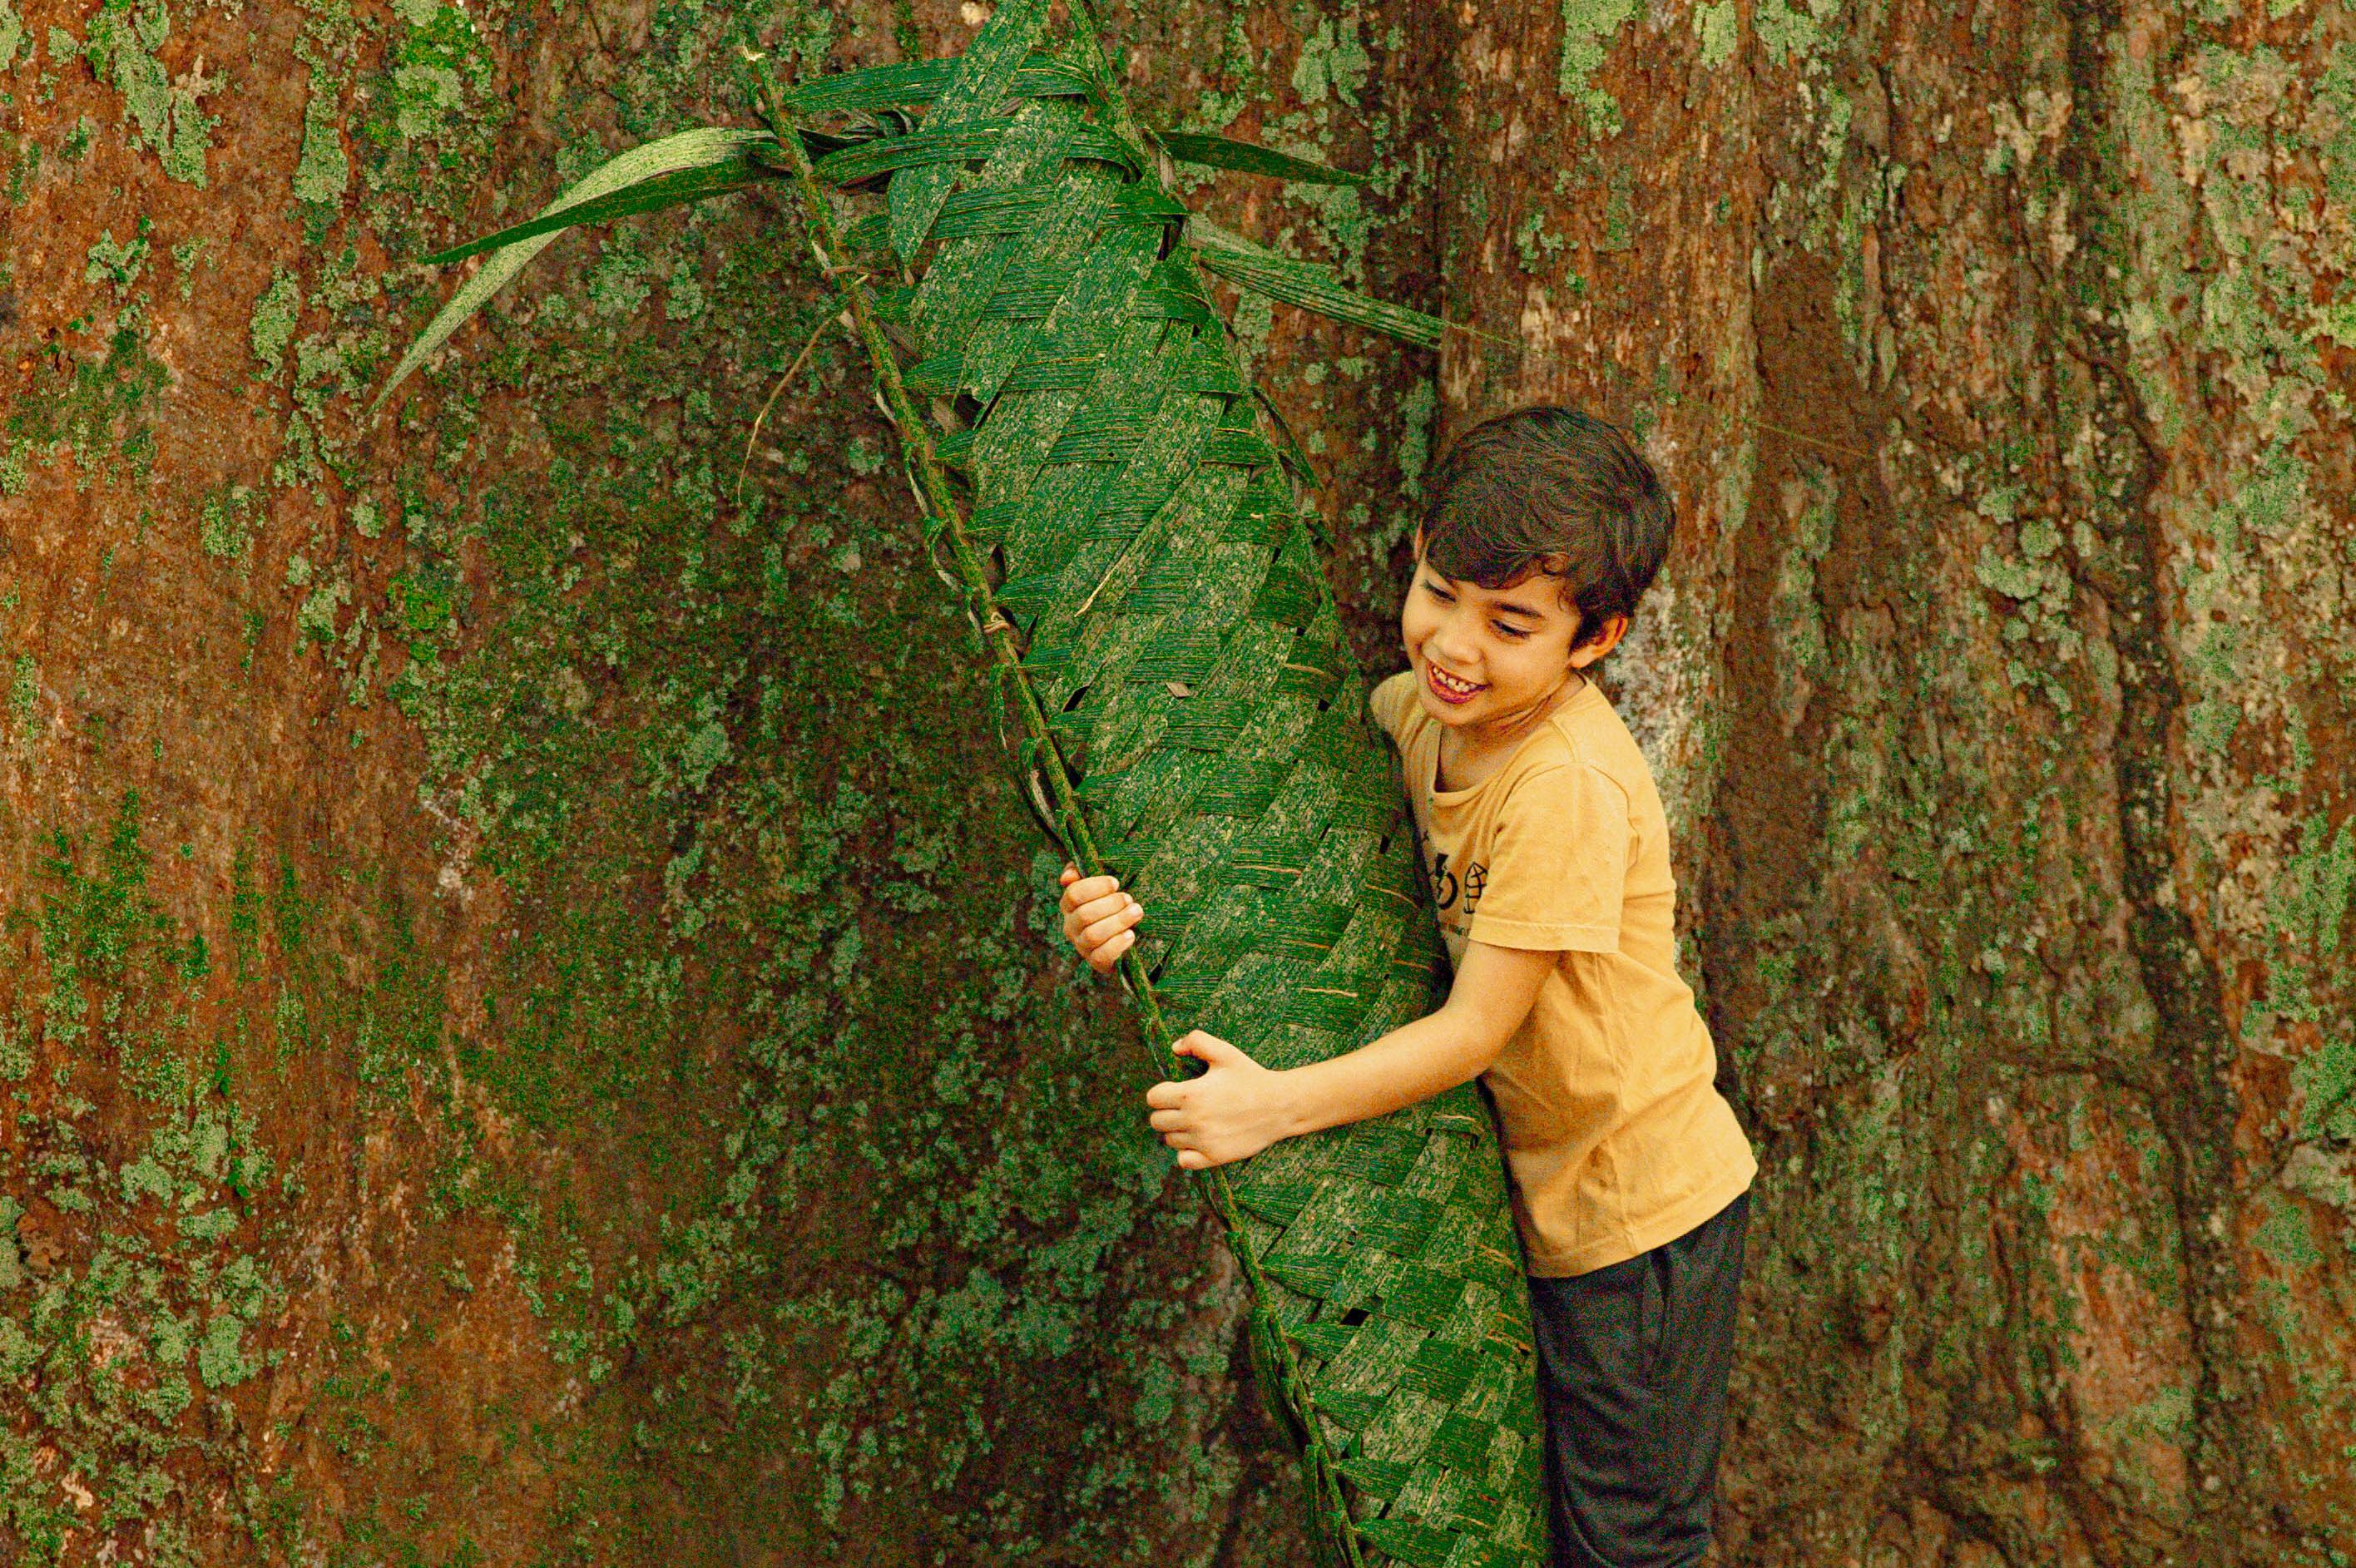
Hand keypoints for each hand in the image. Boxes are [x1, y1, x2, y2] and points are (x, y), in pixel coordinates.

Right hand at [1058, 863, 1142, 974]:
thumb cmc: (1112, 902)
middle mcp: (1071, 926)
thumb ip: (1082, 871)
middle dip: (1111, 905)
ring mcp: (1082, 946)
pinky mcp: (1096, 963)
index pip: (1073, 894)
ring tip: (1137, 912)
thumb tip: (1069, 876)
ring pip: (1092, 935)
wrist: (1128, 935)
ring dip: (1118, 922)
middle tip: (1129, 899)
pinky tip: (1131, 935)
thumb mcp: (1100, 884)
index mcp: (1069, 905)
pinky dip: (1117, 945)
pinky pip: (1101, 957)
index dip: (1095, 887)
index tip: (1116, 883)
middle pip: (1084, 915)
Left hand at [1145, 1032, 1296, 1170]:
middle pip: (1157, 1121)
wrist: (1280, 1106)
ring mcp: (1204, 1141)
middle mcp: (1194, 1120)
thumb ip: (1196, 1041)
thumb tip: (1175, 1048)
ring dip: (1178, 1131)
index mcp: (1191, 1094)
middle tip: (1185, 1107)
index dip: (1162, 1093)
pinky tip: (1199, 1141)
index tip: (1175, 1091)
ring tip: (1196, 1122)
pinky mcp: (1214, 1157)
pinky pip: (1183, 1161)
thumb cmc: (1251, 1077)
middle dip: (1167, 1112)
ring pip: (1170, 1140)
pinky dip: (1186, 1153)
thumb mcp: (1225, 1052)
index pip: (1153, 1098)